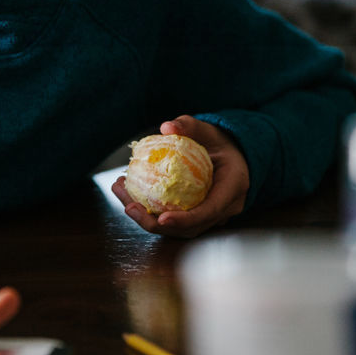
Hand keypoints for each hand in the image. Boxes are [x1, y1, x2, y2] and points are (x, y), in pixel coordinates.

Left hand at [111, 115, 248, 237]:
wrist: (231, 155)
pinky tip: (129, 194)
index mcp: (232, 188)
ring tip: (123, 197)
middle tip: (129, 207)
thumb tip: (167, 127)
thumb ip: (189, 126)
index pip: (209, 211)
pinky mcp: (196, 215)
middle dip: (156, 223)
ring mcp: (211, 215)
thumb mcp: (207, 130)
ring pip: (179, 228)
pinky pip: (174, 219)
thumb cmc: (219, 142)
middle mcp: (224, 208)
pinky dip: (151, 211)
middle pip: (190, 227)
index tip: (161, 219)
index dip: (185, 219)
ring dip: (147, 218)